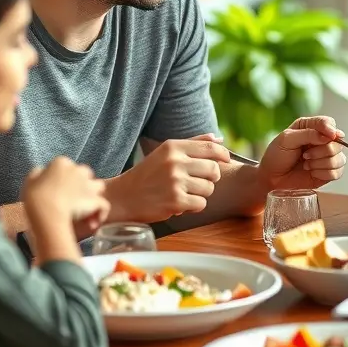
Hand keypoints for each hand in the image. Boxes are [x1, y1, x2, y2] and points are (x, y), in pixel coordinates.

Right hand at [22, 158, 109, 250]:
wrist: (47, 212)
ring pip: (98, 187)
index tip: (57, 191)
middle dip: (80, 184)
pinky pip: (104, 206)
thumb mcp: (30, 181)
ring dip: (93, 196)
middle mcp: (78, 170)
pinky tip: (92, 223)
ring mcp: (89, 184)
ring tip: (85, 209)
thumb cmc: (35, 197)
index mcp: (61, 163)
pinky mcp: (96, 199)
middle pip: (84, 174)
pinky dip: (100, 214)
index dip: (63, 180)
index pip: (66, 167)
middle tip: (71, 199)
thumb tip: (42, 172)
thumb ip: (38, 174)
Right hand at [107, 134, 231, 221]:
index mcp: (173, 147)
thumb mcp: (165, 152)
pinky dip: (193, 207)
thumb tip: (219, 138)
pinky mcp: (175, 201)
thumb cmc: (147, 175)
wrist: (122, 197)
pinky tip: (180, 204)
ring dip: (200, 194)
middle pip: (214, 170)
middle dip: (210, 179)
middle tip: (197, 182)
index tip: (225, 161)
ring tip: (184, 193)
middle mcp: (175, 162)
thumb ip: (193, 143)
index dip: (223, 155)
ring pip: (209, 189)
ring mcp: (175, 182)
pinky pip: (201, 204)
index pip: (211, 148)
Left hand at [257, 116, 346, 191]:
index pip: (329, 123)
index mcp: (311, 127)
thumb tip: (329, 136)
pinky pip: (337, 173)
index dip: (331, 129)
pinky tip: (312, 172)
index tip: (328, 136)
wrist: (271, 178)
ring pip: (339, 159)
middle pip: (337, 143)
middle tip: (305, 155)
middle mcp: (321, 140)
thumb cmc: (276, 156)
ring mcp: (326, 157)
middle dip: (321, 151)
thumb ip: (308, 134)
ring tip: (306, 164)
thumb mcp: (287, 139)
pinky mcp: (328, 172)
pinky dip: (323, 174)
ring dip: (321, 164)